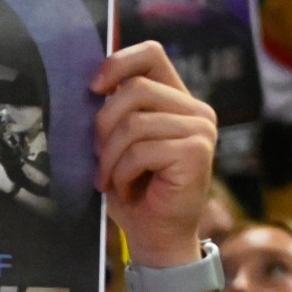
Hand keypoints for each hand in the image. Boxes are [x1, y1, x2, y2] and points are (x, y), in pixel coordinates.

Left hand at [93, 42, 217, 266]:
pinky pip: (142, 149)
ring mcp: (200, 129)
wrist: (157, 238)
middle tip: (98, 158)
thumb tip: (91, 82)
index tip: (93, 88)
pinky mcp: (197, 151)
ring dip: (111, 157)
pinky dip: (123, 172)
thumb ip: (116, 110)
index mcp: (176, 99)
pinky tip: (128, 188)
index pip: (150, 54)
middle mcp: (195, 109)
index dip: (117, 63)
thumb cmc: (134, 191)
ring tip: (111, 179)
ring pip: (134, 122)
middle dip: (104, 125)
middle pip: (135, 90)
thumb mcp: (119, 143)